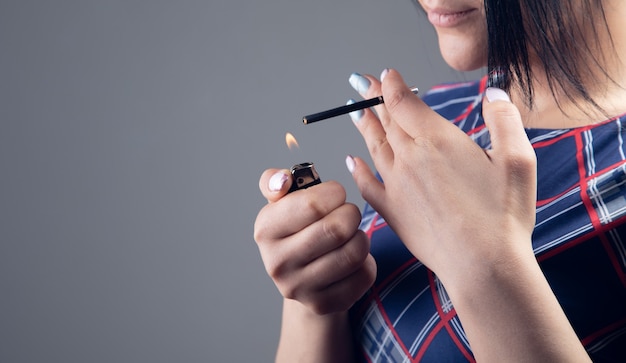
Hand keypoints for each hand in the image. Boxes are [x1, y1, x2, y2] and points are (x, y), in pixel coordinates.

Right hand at [254, 168, 375, 314]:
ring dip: (361, 237)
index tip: (335, 194)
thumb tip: (283, 181)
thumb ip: (276, 181)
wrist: (301, 274)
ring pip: (354, 252)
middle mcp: (276, 263)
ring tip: (351, 234)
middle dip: (351, 214)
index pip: (313, 205)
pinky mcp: (322, 304)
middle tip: (348, 214)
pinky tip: (353, 258)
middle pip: (337, 229)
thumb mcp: (282, 201)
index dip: (334, 193)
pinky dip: (367, 262)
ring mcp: (299, 288)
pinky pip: (364, 276)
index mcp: (265, 230)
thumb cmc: (296, 227)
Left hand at [347, 69, 536, 284]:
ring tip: (353, 110)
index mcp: (438, 141)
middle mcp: (411, 159)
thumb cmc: (503, 215)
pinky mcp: (393, 212)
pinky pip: (368, 185)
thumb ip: (504, 120)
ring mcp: (397, 186)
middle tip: (359, 82)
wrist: (482, 265)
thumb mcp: (518, 160)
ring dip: (363, 126)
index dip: (392, 85)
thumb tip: (493, 92)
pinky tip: (351, 161)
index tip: (385, 74)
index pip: (404, 103)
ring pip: (374, 147)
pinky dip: (357, 170)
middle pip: (386, 121)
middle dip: (372, 98)